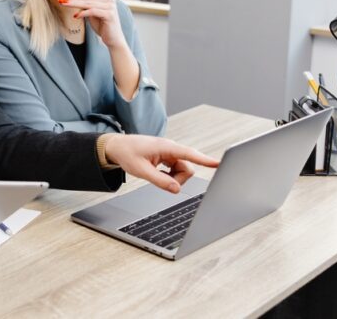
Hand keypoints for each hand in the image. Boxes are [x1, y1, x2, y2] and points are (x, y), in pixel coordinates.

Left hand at [59, 0, 126, 48]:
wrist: (113, 39)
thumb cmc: (102, 26)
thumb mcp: (92, 14)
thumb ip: (86, 6)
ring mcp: (110, 6)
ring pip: (88, 3)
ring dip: (74, 3)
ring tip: (64, 4)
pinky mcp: (109, 14)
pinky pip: (93, 11)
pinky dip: (83, 13)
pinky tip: (75, 16)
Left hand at [104, 135, 219, 192]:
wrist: (117, 147)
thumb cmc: (127, 154)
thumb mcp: (141, 171)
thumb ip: (160, 181)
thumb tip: (177, 190)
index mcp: (166, 147)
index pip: (189, 154)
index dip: (204, 160)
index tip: (219, 163)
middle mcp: (171, 148)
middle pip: (187, 169)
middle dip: (178, 179)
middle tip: (159, 180)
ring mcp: (170, 153)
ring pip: (183, 171)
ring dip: (173, 178)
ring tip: (155, 174)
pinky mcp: (168, 157)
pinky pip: (176, 169)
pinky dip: (169, 175)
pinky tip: (157, 172)